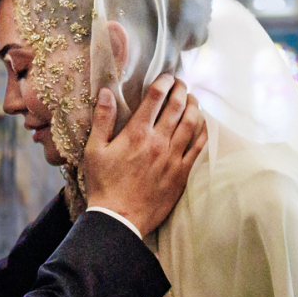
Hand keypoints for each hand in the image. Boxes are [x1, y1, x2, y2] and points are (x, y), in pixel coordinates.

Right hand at [81, 74, 206, 236]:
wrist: (119, 219)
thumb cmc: (103, 184)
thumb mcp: (94, 150)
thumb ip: (102, 119)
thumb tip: (104, 91)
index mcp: (136, 133)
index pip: (156, 97)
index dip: (164, 81)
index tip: (166, 77)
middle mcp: (158, 142)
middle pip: (178, 106)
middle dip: (182, 89)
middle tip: (181, 83)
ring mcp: (172, 157)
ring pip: (192, 123)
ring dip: (195, 106)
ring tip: (192, 99)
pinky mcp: (181, 173)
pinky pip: (199, 146)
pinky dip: (203, 130)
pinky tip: (202, 123)